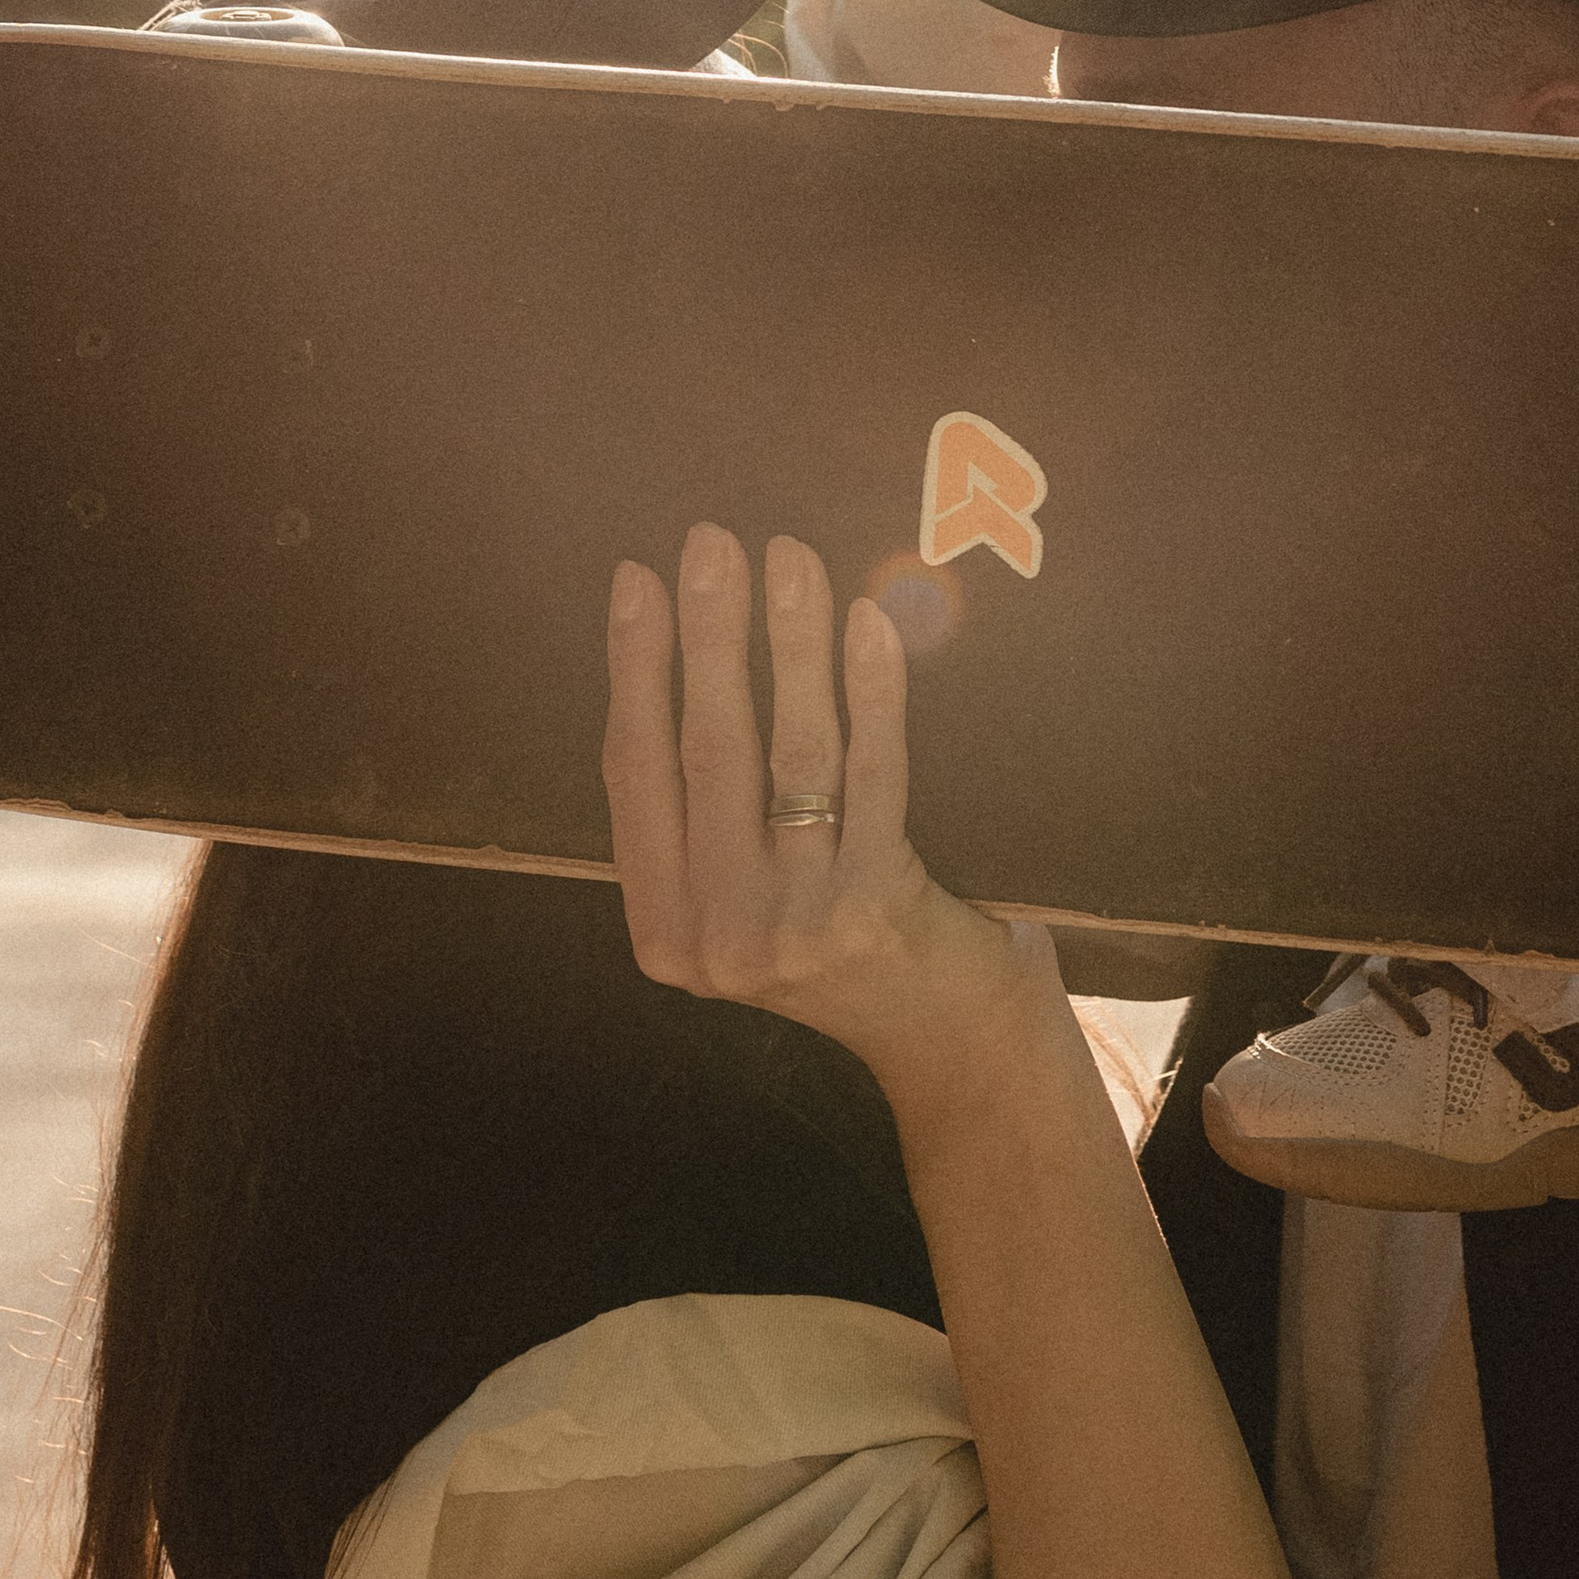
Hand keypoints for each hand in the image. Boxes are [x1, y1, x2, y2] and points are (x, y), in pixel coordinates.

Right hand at [604, 525, 1041, 1093]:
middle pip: (706, 749)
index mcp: (662, 929)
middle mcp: (717, 933)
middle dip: (707, 633)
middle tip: (711, 541)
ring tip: (790, 558)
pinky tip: (868, 623)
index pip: (634, 772)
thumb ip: (700, 824)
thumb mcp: (740, 903)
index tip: (636, 582)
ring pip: (788, 752)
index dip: (633, 668)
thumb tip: (680, 661)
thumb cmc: (838, 944)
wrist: (945, 1037)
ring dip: (788, 643)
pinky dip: (870, 692)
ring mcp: (796, 925)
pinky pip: (872, 775)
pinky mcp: (876, 907)